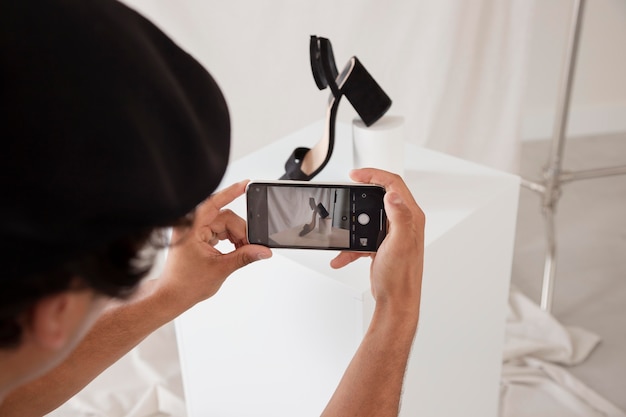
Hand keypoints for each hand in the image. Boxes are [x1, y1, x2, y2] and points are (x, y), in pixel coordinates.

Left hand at [157, 180, 271, 311]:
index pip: (214, 203)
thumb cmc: (185, 284)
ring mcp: (194, 231)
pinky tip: (234, 249)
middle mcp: (191, 226)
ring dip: (236, 237)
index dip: (231, 192)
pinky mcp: (198, 237)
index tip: (246, 184)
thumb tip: (263, 251)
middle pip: (225, 218)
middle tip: (251, 247)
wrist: (172, 296)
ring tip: (242, 251)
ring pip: (224, 225)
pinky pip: (219, 231)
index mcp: (191, 228)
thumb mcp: (221, 269)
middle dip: (240, 232)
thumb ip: (244, 257)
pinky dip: (230, 239)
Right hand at [331, 169, 424, 312]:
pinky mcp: (382, 245)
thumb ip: (399, 216)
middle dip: (360, 194)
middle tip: (347, 190)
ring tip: (342, 228)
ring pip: (368, 218)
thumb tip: (392, 195)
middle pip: (380, 196)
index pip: (393, 184)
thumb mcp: (399, 243)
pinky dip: (350, 246)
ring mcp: (392, 234)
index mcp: (410, 217)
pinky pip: (362, 238)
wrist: (396, 301)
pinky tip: (341, 256)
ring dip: (352, 224)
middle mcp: (403, 223)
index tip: (356, 175)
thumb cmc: (401, 277)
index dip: (374, 174)